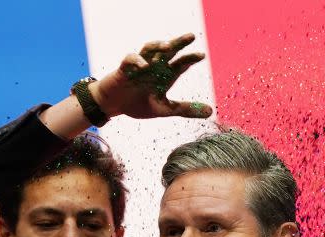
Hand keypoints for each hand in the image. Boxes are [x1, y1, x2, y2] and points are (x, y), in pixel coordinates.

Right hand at [89, 33, 212, 119]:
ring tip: (169, 46)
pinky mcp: (125, 68)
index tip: (201, 55)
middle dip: (179, 42)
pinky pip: (131, 59)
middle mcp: (154, 67)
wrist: (114, 105)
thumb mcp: (165, 109)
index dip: (190, 58)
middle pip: (168, 50)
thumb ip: (186, 109)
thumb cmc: (139, 103)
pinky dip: (137, 61)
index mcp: (165, 75)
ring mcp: (140, 66)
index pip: (181, 63)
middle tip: (191, 36)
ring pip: (150, 48)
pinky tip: (144, 66)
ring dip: (158, 45)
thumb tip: (210, 112)